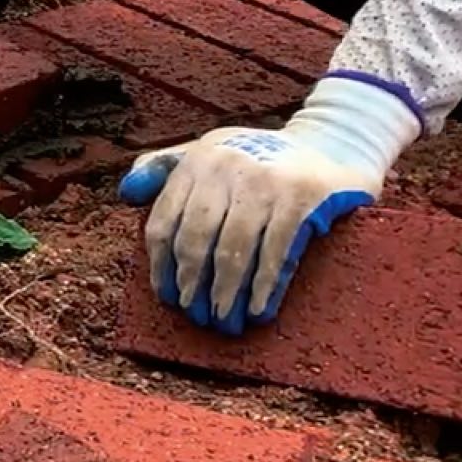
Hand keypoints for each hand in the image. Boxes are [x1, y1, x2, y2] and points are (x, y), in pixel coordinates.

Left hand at [119, 74, 419, 332]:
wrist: (335, 141)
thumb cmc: (261, 157)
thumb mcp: (211, 151)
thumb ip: (166, 168)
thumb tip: (126, 194)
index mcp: (198, 160)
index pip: (165, 221)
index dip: (162, 265)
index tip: (167, 297)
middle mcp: (226, 167)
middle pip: (195, 239)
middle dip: (192, 283)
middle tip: (195, 314)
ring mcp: (265, 181)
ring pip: (232, 250)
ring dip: (225, 292)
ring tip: (223, 319)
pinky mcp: (302, 197)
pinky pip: (275, 252)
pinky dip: (263, 285)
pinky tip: (258, 308)